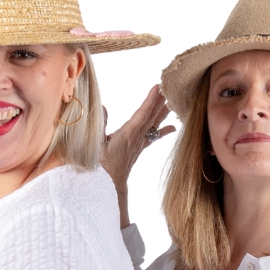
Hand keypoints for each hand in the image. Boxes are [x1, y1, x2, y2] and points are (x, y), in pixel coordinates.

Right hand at [100, 85, 175, 225]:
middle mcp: (137, 136)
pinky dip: (163, 130)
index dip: (150, 100)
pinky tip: (173, 127)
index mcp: (128, 134)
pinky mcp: (139, 147)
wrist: (110, 183)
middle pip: (151, 115)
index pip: (142, 113)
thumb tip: (102, 107)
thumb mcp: (96, 144)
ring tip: (173, 100)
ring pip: (154, 123)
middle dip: (160, 100)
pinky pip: (153, 136)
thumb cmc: (101, 165)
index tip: (158, 88)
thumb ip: (101, 124)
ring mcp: (139, 142)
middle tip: (170, 86)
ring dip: (163, 111)